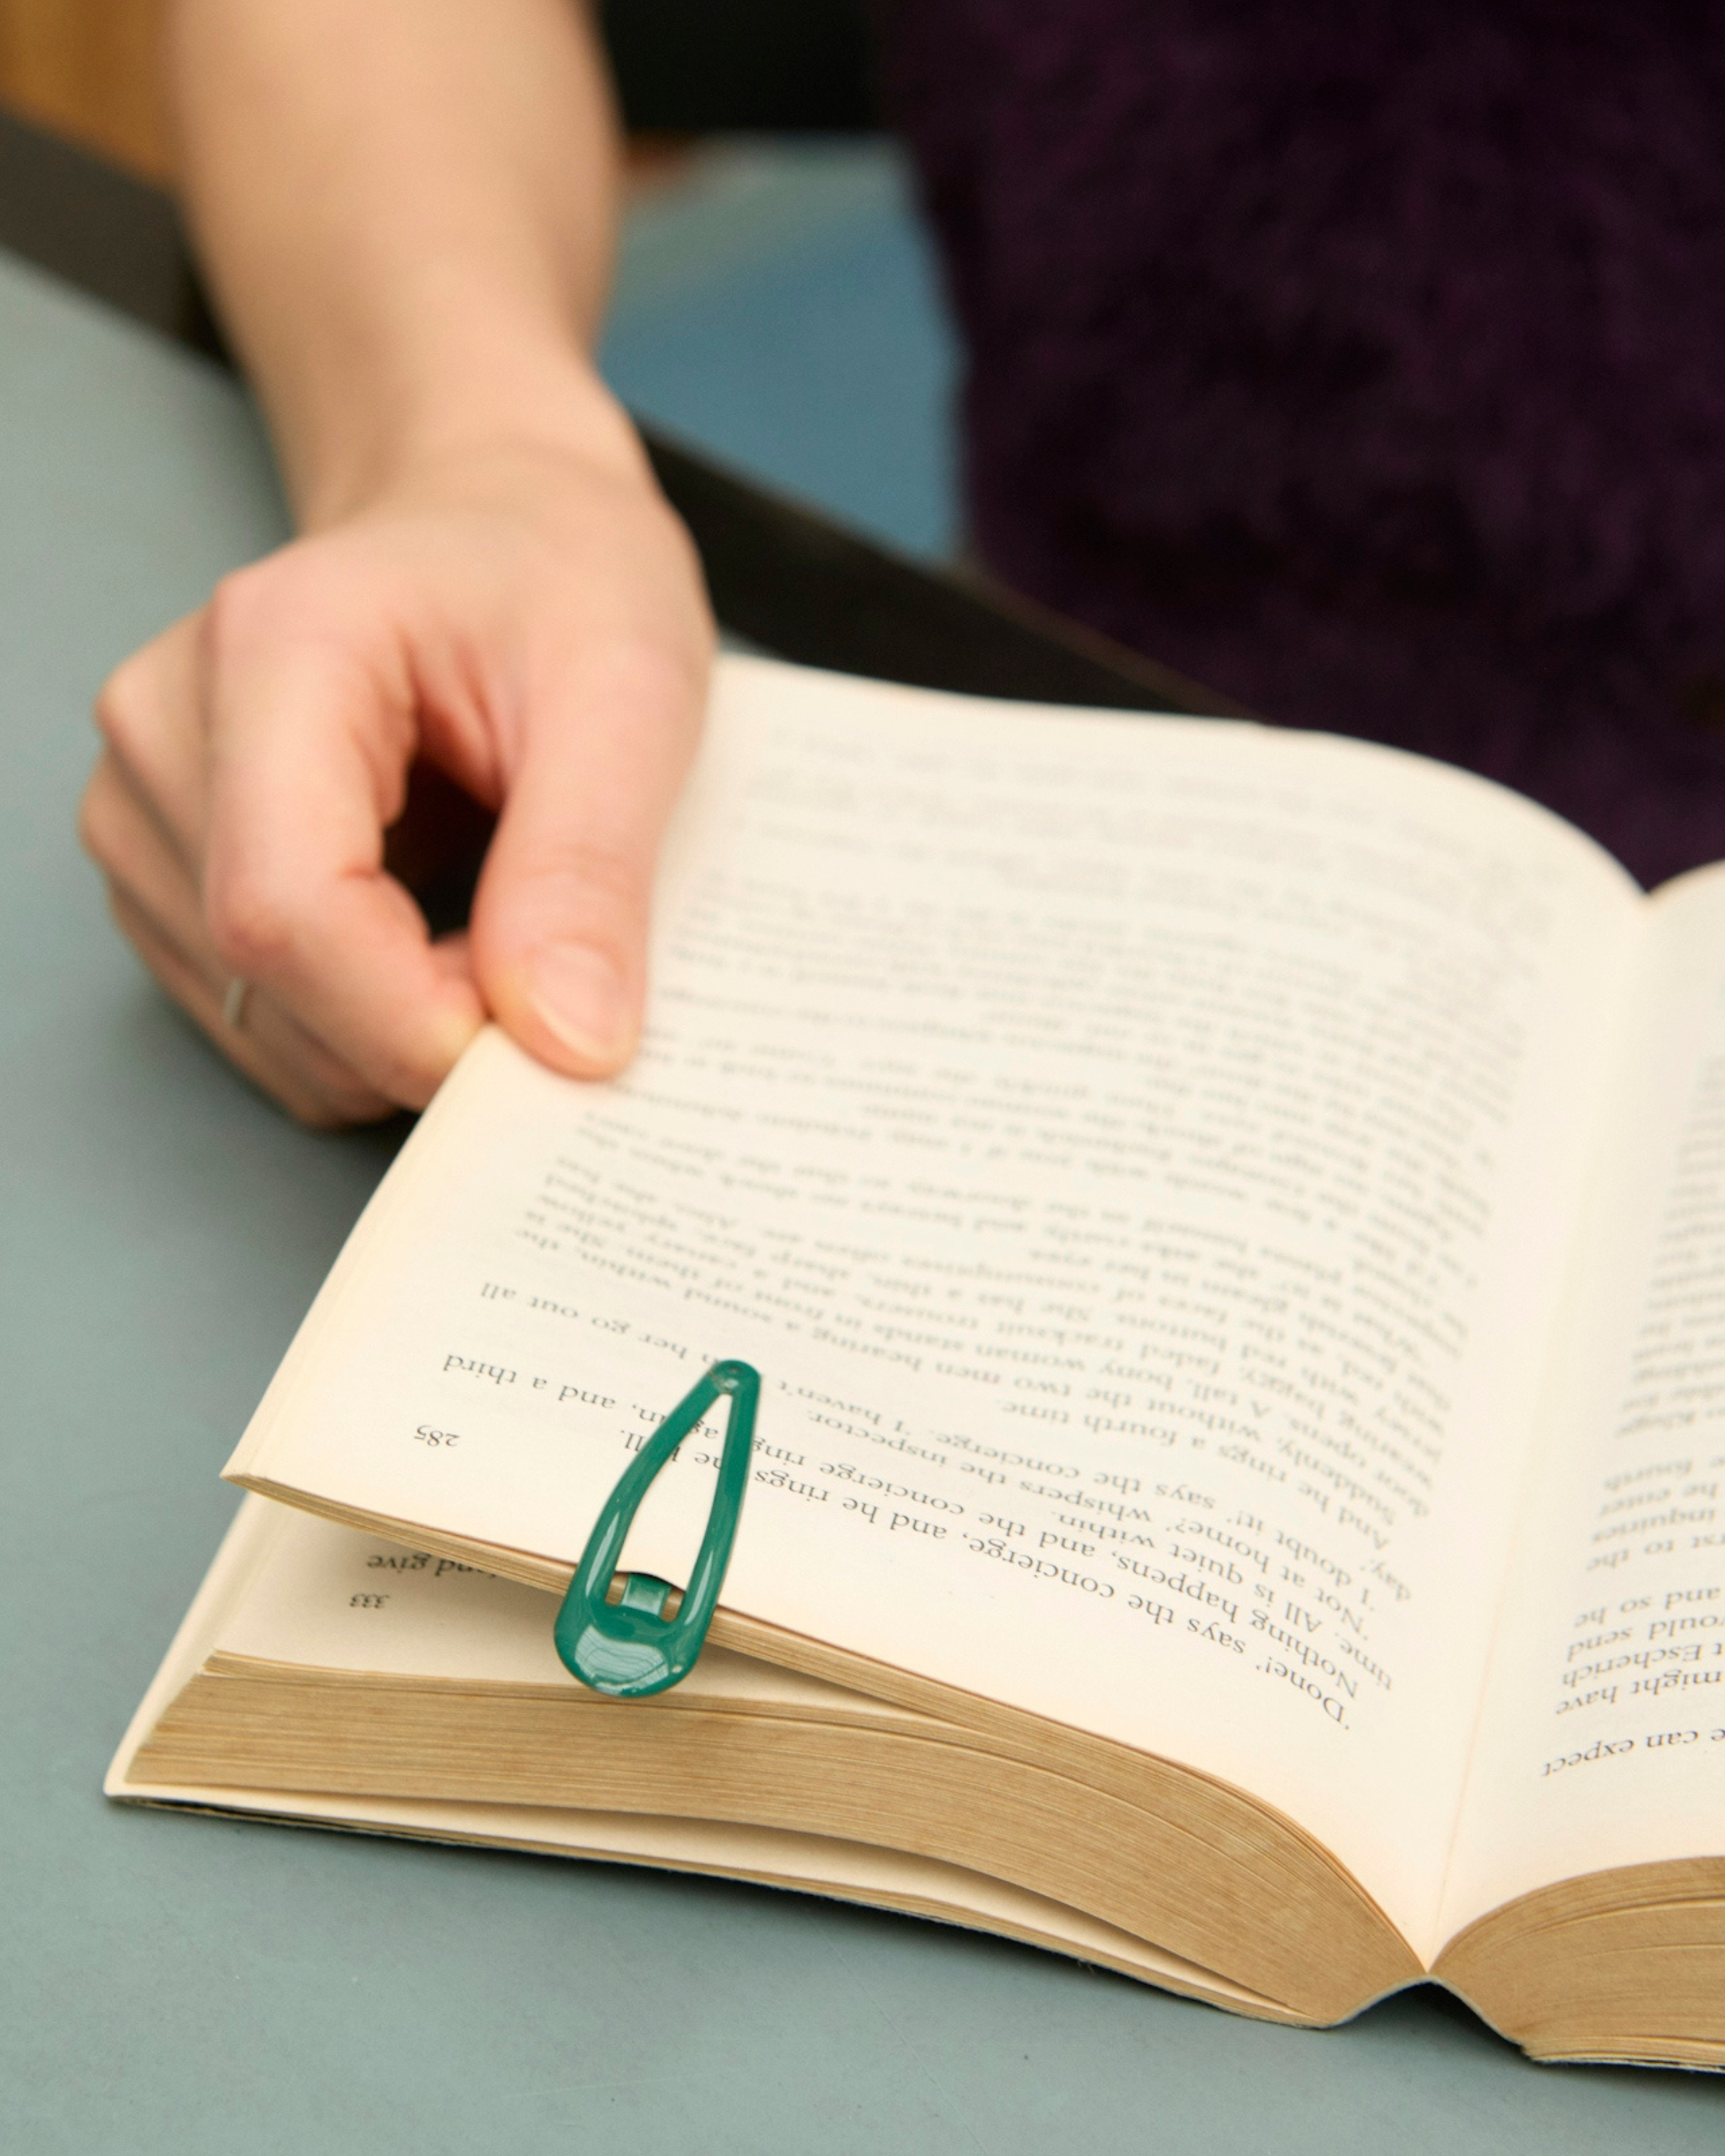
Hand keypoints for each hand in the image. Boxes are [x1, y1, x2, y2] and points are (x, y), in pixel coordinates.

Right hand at [79, 430, 713, 1124]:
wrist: (497, 524)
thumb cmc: (559, 576)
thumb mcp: (629, 693)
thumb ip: (590, 867)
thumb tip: (565, 1045)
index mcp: (275, 651)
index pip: (285, 908)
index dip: (413, 1020)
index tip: (547, 1042)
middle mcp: (169, 727)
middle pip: (263, 980)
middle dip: (426, 1030)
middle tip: (554, 966)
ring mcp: (148, 802)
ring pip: (260, 1024)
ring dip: (398, 1035)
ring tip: (497, 927)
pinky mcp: (164, 866)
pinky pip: (261, 1020)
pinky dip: (366, 1027)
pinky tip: (435, 939)